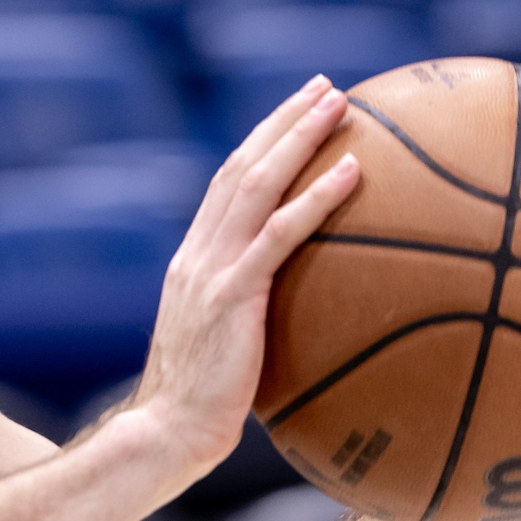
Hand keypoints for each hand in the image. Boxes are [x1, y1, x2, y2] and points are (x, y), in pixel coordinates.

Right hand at [128, 75, 360, 483]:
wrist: (167, 432)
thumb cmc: (203, 406)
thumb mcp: (226, 347)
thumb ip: (250, 317)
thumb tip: (301, 317)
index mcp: (194, 258)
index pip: (228, 183)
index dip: (263, 142)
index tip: (298, 113)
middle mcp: (198, 251)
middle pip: (242, 165)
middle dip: (285, 120)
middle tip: (326, 88)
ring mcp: (212, 269)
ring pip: (257, 183)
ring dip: (300, 136)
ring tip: (339, 105)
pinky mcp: (231, 294)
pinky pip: (279, 234)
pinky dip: (316, 197)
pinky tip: (352, 172)